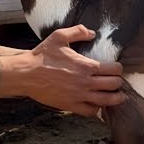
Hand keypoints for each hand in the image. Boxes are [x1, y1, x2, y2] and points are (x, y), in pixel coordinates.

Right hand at [3, 24, 125, 116]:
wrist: (26, 74)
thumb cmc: (42, 56)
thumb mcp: (59, 36)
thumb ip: (78, 32)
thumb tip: (92, 33)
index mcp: (85, 66)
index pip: (114, 70)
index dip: (118, 68)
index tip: (116, 68)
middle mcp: (85, 83)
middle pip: (114, 85)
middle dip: (118, 82)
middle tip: (117, 81)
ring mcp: (78, 96)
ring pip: (106, 101)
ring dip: (115, 99)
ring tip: (118, 96)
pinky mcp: (70, 105)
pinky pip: (90, 111)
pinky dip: (96, 108)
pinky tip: (96, 103)